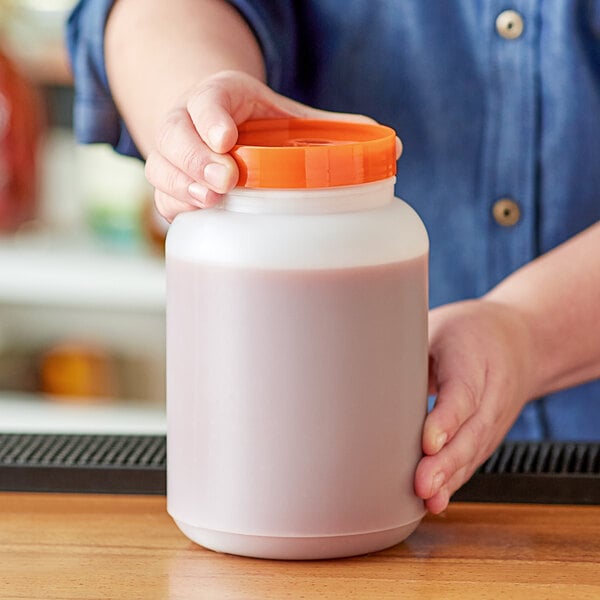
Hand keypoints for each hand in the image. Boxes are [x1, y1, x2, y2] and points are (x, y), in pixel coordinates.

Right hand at [144, 70, 386, 220]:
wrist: (217, 128)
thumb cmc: (257, 125)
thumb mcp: (290, 118)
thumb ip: (333, 131)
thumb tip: (394, 150)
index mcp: (222, 96)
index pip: (208, 97)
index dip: (211, 116)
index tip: (226, 140)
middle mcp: (190, 121)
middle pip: (174, 133)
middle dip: (194, 158)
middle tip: (224, 181)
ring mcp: (176, 155)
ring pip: (161, 167)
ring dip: (181, 186)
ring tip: (210, 201)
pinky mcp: (173, 184)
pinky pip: (163, 197)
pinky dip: (176, 207)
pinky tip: (200, 216)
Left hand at [414, 298, 534, 513]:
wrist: (523, 341)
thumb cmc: (469, 332)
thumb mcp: (439, 325)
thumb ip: (409, 347)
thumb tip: (361, 370)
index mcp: (473, 355)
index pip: (463, 392)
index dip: (446, 420)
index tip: (427, 443)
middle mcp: (491, 391)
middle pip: (472, 430)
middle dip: (446, 462)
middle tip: (422, 485)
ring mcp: (495, 416)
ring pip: (475, 451)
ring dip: (451, 478)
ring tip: (428, 499)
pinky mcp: (489, 433)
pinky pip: (473, 458)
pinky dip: (456, 480)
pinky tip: (437, 499)